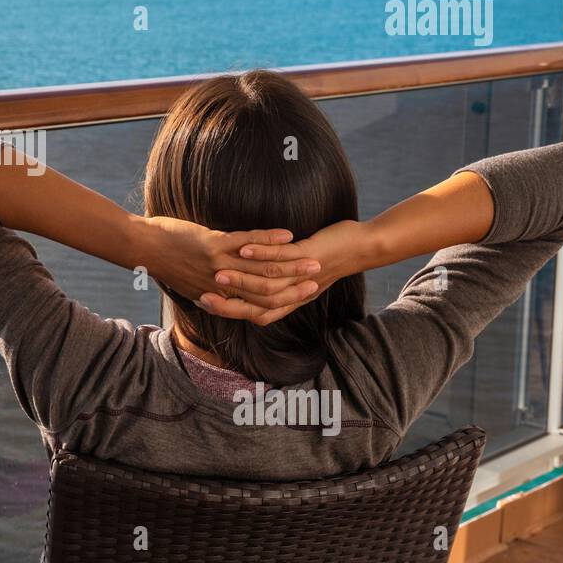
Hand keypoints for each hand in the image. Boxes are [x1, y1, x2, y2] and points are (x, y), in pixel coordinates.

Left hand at [142, 217, 320, 324]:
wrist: (143, 248)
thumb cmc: (164, 264)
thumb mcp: (190, 285)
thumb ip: (211, 291)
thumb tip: (224, 294)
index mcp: (218, 296)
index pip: (258, 305)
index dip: (283, 302)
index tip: (305, 297)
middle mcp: (222, 285)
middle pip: (267, 289)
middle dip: (295, 284)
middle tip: (319, 279)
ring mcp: (219, 265)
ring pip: (262, 268)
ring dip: (291, 263)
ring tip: (312, 257)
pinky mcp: (213, 245)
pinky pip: (247, 243)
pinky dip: (269, 239)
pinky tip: (287, 234)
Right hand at [201, 219, 368, 324]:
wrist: (361, 249)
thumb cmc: (327, 258)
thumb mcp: (297, 275)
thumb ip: (274, 280)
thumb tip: (248, 276)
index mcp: (288, 301)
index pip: (253, 313)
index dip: (228, 310)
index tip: (203, 303)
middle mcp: (293, 294)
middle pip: (256, 303)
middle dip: (227, 299)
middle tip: (201, 292)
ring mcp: (301, 276)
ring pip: (265, 282)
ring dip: (240, 277)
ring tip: (217, 271)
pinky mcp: (309, 256)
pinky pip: (281, 259)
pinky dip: (261, 254)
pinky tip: (244, 249)